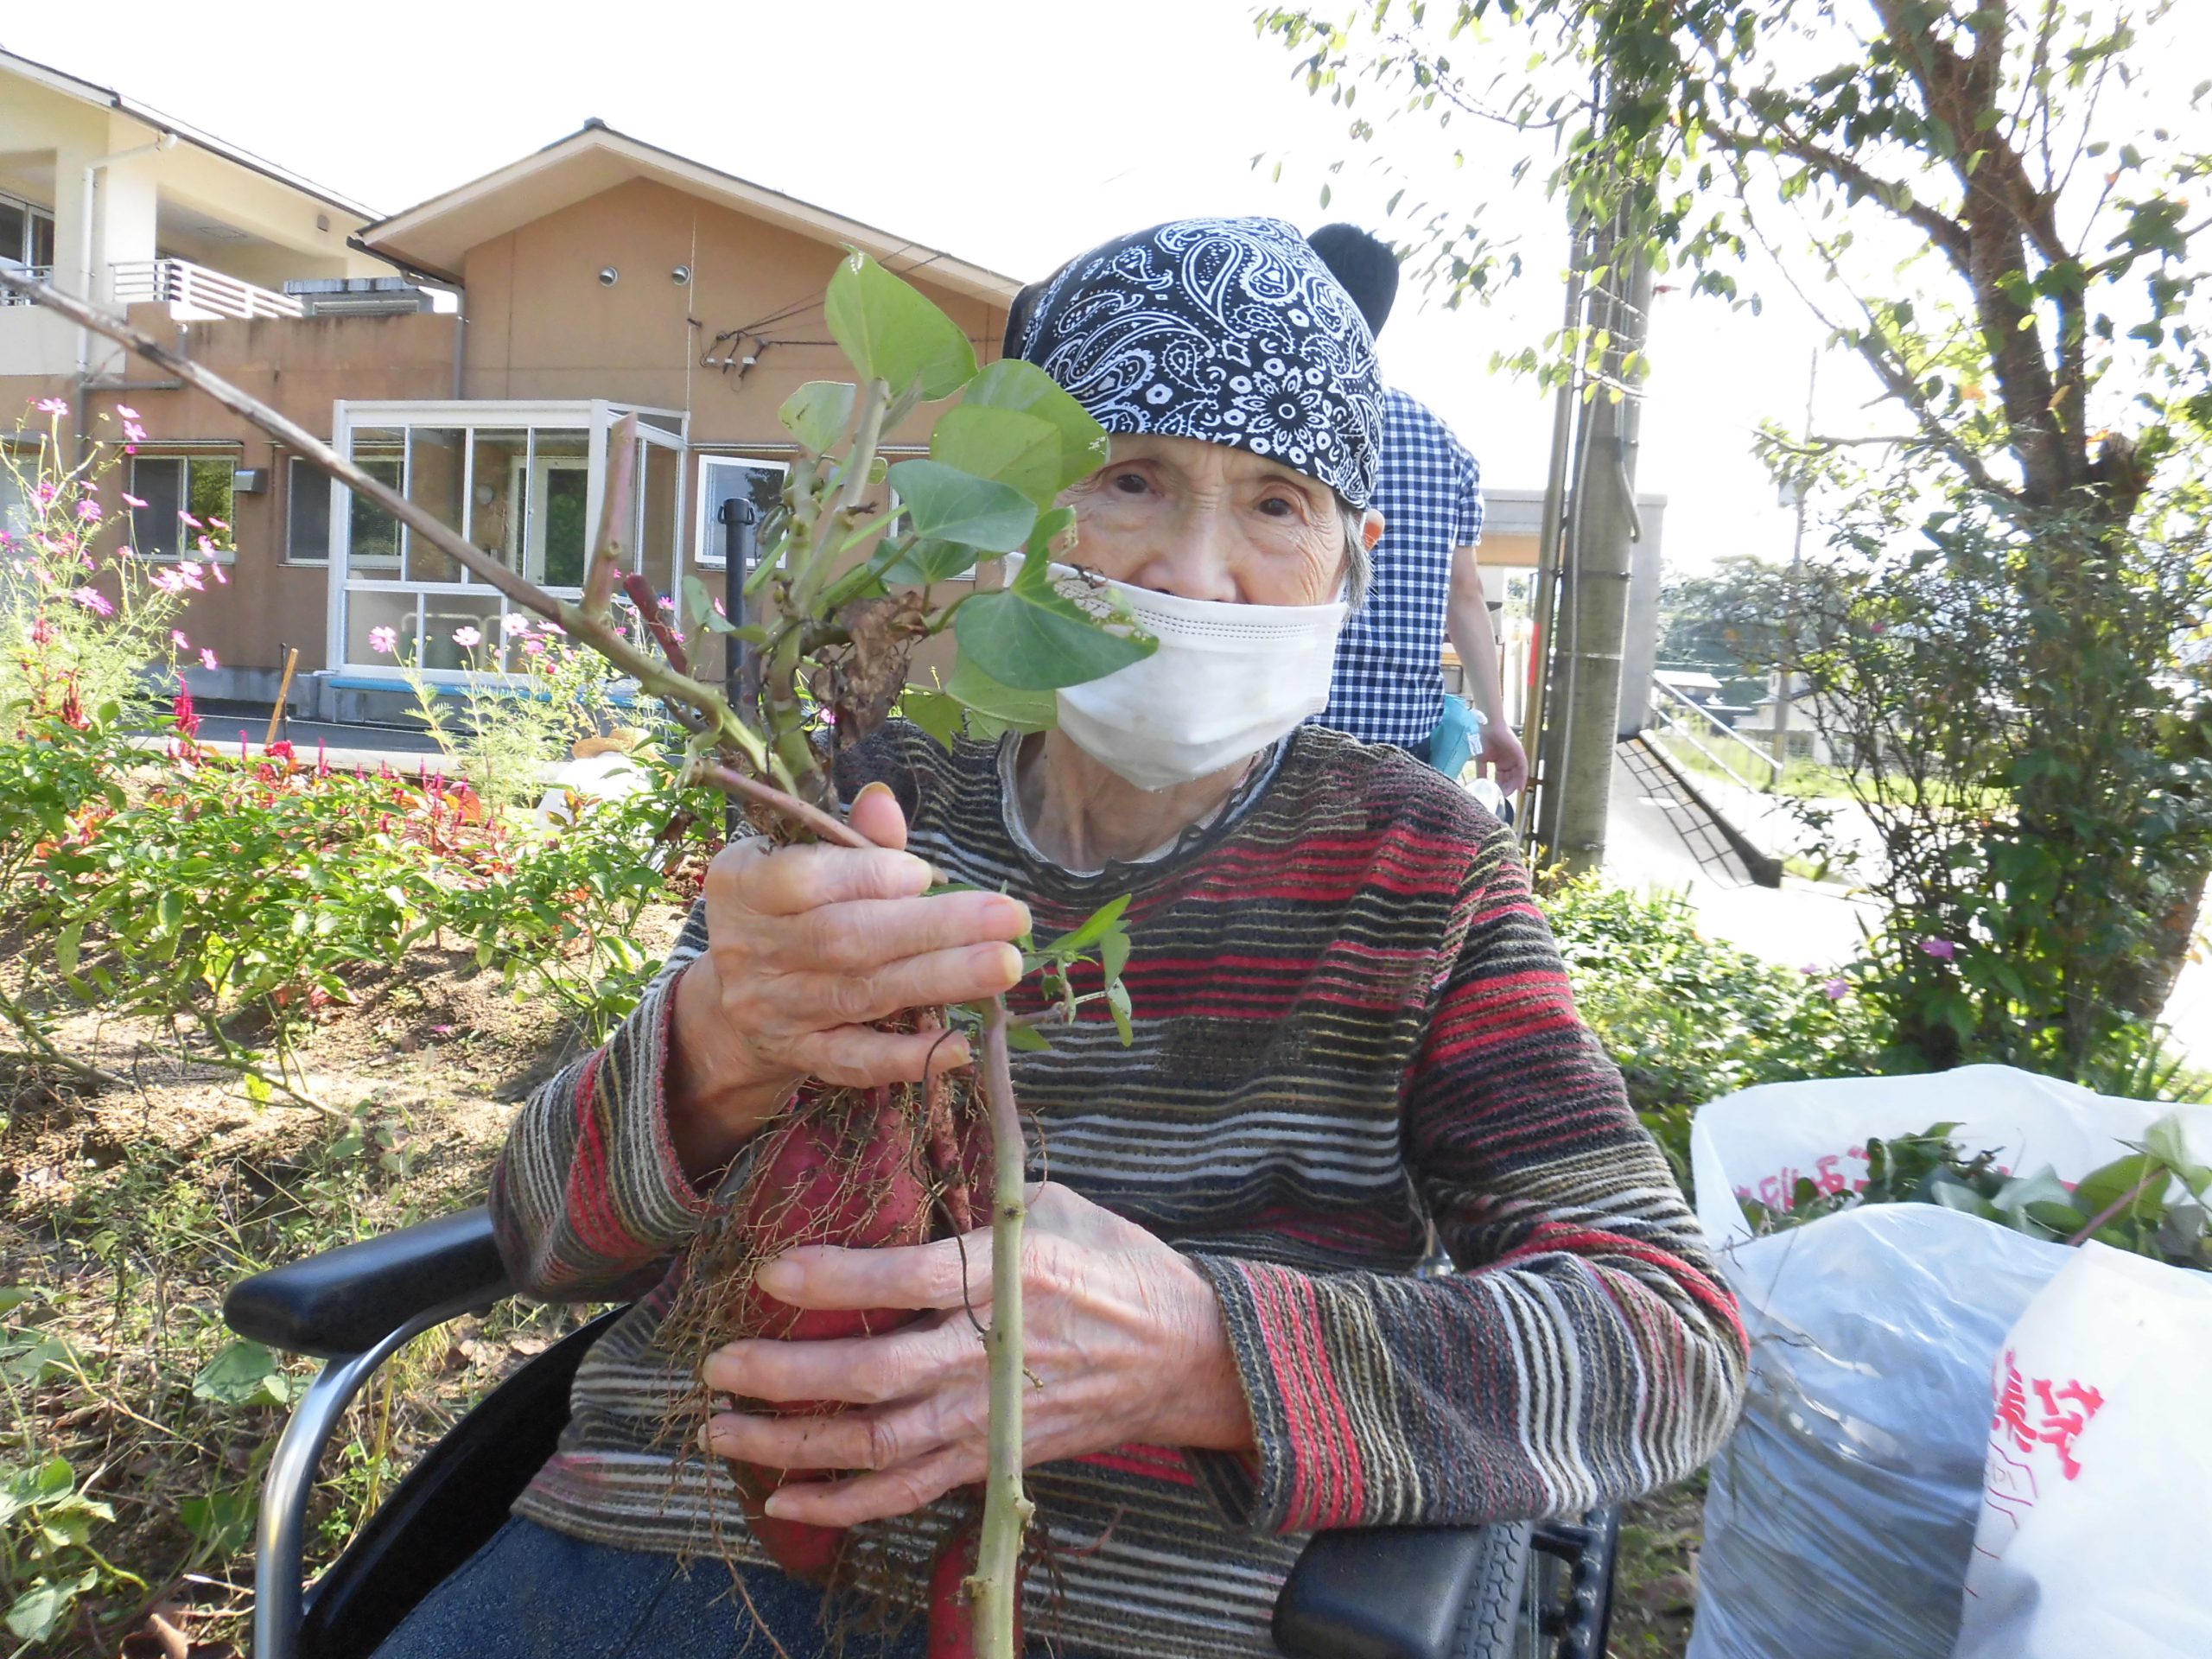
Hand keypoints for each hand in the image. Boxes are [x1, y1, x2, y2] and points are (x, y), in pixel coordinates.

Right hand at [665, 783, 1031, 1179]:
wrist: (734, 992)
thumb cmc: (784, 906)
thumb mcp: (799, 859)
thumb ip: (848, 836)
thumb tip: (882, 801)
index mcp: (744, 885)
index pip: (801, 880)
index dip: (865, 877)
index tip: (922, 873)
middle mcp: (751, 949)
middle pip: (846, 940)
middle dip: (933, 928)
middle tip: (1008, 917)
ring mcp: (773, 1008)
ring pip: (862, 996)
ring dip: (940, 980)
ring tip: (1005, 964)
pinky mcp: (798, 1054)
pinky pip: (852, 1061)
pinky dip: (905, 1056)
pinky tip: (959, 1044)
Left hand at [699, 1184, 1252, 1526]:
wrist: (1185, 1354)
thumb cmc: (1115, 1263)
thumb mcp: (1053, 1206)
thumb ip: (977, 1201)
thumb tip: (903, 1168)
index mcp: (1009, 1277)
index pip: (908, 1278)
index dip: (834, 1277)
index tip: (769, 1271)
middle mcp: (991, 1354)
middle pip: (876, 1375)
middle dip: (788, 1375)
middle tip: (719, 1364)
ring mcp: (989, 1417)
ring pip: (878, 1444)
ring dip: (793, 1444)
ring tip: (724, 1429)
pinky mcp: (992, 1458)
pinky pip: (908, 1492)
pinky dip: (843, 1503)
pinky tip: (784, 1497)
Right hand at [1479, 723, 1528, 796]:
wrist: (1486, 726)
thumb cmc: (1481, 739)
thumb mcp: (1480, 760)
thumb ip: (1481, 772)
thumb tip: (1478, 784)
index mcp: (1499, 761)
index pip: (1501, 778)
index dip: (1499, 787)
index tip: (1495, 796)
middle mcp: (1508, 760)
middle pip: (1509, 778)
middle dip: (1506, 788)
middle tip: (1501, 797)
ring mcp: (1514, 757)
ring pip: (1517, 775)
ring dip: (1514, 785)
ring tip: (1509, 794)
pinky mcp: (1520, 753)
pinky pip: (1523, 768)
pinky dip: (1522, 778)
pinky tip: (1519, 787)